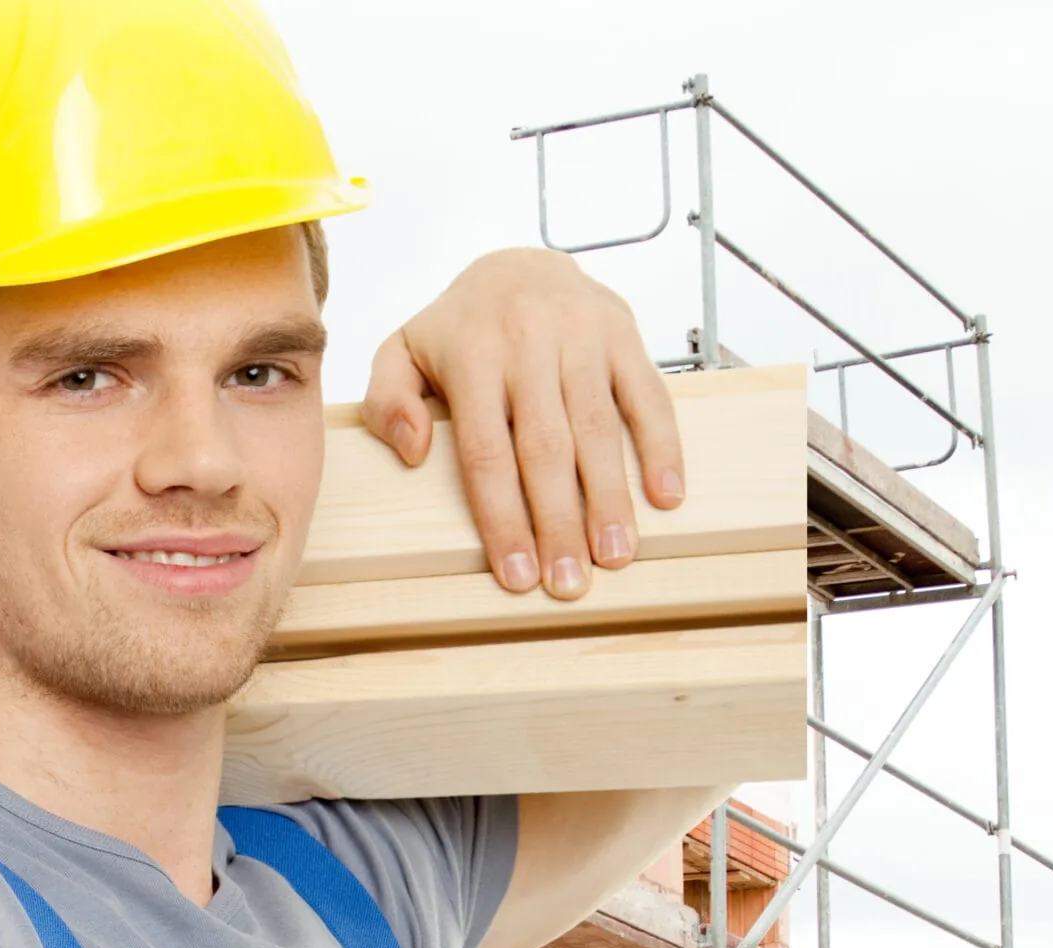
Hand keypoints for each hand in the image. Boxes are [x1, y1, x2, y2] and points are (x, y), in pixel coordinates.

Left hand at [363, 247, 684, 601]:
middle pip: (546, 448)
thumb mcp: (402, 351)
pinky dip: (661, 445)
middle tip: (570, 582)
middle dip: (558, 522)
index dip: (503, 519)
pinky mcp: (623, 332)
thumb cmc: (461, 328)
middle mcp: (527, 342)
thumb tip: (412, 451)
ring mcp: (581, 334)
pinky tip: (665, 495)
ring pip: (599, 427)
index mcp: (472, 355)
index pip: (487, 452)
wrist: (519, 261)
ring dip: (610, 497)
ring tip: (615, 555)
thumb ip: (387, 398)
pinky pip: (648, 394)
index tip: (517, 574)